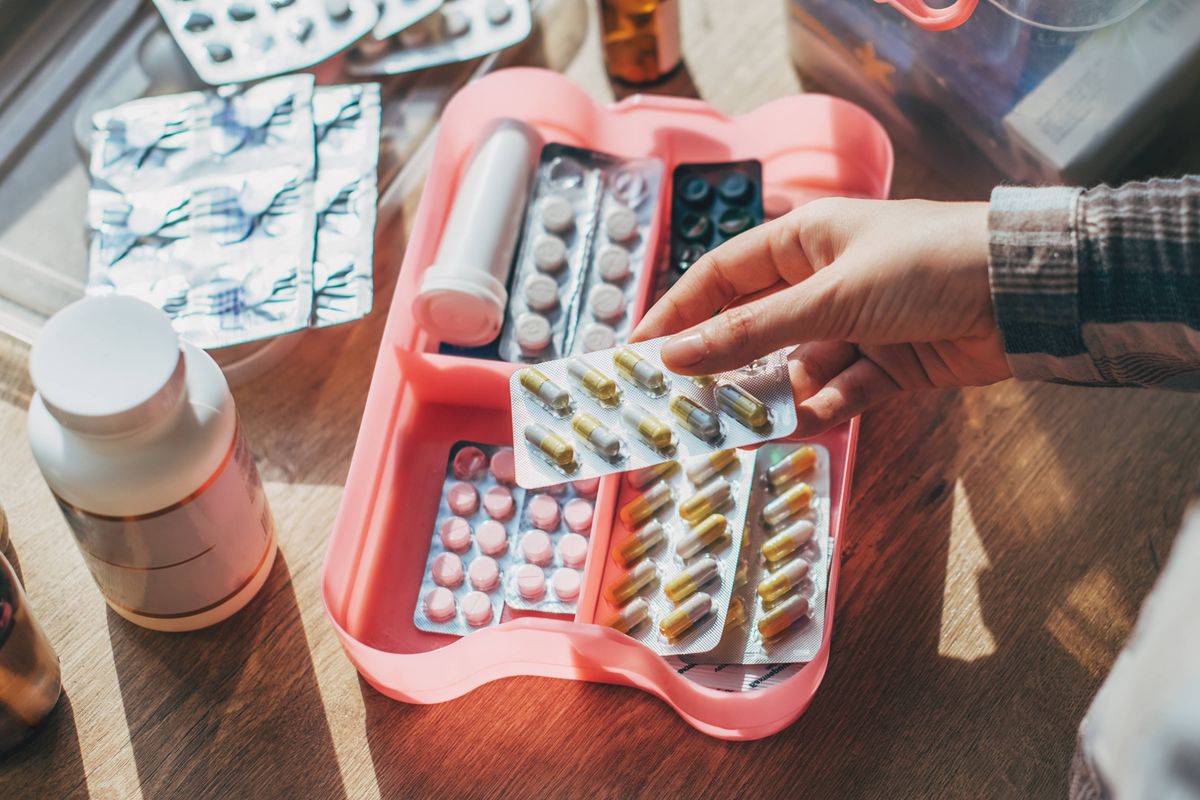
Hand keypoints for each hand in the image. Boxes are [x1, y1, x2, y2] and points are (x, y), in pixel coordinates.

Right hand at [632, 197, 1010, 436]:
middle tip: (678, 406)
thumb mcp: (830, 295)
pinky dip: (821, 410)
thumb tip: (676, 356)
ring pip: (792, 368)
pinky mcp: (884, 364)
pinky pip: (836, 392)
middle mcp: (821, 281)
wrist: (1028, 293)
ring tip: (738, 429)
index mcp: (802, 241)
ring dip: (771, 397)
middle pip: (751, 328)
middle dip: (720, 367)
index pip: (719, 278)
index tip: (636, 353)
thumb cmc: (926, 264)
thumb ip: (752, 331)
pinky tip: (804, 425)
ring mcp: (853, 325)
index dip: (675, 314)